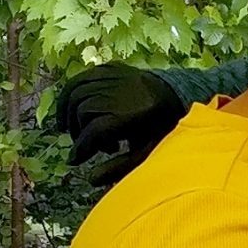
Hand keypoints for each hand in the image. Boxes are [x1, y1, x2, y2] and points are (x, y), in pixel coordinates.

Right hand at [51, 62, 185, 184]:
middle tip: (85, 146)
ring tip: (69, 130)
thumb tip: (91, 180)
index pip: (96, 130)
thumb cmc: (163, 129)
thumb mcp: (148, 152)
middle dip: (77, 132)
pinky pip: (83, 77)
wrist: (179, 96)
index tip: (75, 161)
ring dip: (68, 113)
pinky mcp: (113, 67)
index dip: (82, 148)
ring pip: (78, 92)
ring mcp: (118, 76)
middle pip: (83, 110)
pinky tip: (71, 107)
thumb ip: (122, 167)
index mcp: (136, 115)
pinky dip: (71, 92)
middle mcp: (124, 92)